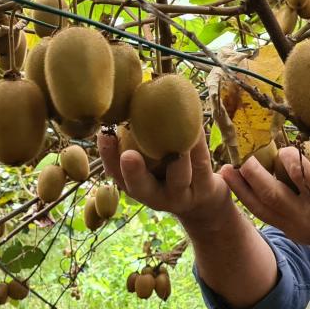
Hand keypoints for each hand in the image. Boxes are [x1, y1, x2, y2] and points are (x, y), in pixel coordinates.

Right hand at [96, 129, 233, 230]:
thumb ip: (138, 142)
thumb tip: (124, 103)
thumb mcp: (154, 165)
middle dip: (134, 172)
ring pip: (179, 176)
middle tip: (127, 155)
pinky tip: (196, 124)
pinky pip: (202, 164)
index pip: (116, 176)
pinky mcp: (207, 188)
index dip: (108, 158)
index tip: (103, 136)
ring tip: (174, 127)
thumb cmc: (172, 175)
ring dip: (176, 152)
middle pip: (141, 188)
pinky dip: (199, 144)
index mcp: (138, 188)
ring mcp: (183, 195)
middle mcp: (157, 197)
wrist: (206, 205)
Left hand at [219, 146, 309, 257]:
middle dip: (255, 175)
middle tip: (241, 157)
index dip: (292, 159)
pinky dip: (249, 201)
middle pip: (276, 195)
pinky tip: (237, 188)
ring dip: (243, 189)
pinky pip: (265, 216)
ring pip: (264, 208)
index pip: (305, 177)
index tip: (286, 145)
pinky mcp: (292, 232)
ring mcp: (297, 228)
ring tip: (226, 172)